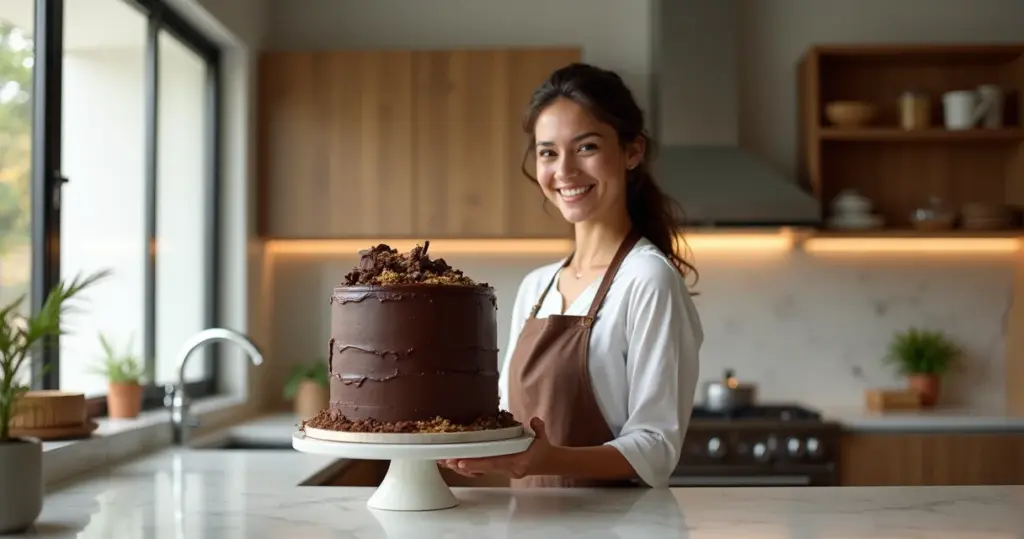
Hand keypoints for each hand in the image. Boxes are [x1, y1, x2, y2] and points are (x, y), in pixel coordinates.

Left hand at [438, 417, 552, 478]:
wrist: (546, 463)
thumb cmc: (542, 449)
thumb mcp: (542, 437)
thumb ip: (539, 428)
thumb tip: (534, 420)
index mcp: (519, 461)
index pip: (496, 463)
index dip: (478, 463)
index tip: (462, 462)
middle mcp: (509, 469)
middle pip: (483, 469)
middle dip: (464, 465)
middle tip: (447, 461)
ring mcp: (504, 472)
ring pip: (480, 471)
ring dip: (463, 467)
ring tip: (447, 462)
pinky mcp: (499, 471)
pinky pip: (482, 471)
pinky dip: (469, 468)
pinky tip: (456, 463)